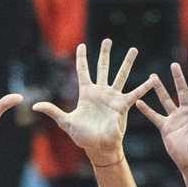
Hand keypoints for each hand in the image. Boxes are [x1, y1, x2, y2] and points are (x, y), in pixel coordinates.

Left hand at [32, 39, 153, 165]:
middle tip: (107, 39)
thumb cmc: (82, 136)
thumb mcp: (65, 122)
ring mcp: (112, 98)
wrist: (98, 147)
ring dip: (126, 63)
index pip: (83, 71)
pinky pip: (134, 94)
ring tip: (133, 49)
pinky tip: (152, 78)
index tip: (81, 45)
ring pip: (120, 75)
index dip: (81, 58)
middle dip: (105, 54)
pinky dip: (143, 87)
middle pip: (102, 68)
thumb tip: (34, 106)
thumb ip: (53, 111)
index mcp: (86, 94)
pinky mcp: (122, 106)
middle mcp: (100, 92)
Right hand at [135, 63, 187, 173]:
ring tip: (153, 77)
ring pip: (166, 100)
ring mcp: (175, 119)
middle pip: (182, 91)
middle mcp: (187, 113)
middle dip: (178, 78)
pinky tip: (138, 102)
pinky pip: (154, 116)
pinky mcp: (166, 128)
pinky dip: (146, 110)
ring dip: (159, 89)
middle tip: (173, 65)